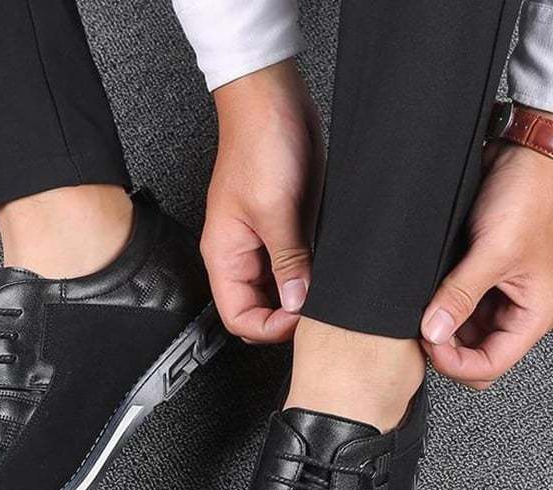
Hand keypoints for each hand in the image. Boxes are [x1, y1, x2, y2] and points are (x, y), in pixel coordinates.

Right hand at [201, 60, 324, 342]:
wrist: (274, 99)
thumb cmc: (258, 142)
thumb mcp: (274, 209)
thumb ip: (286, 261)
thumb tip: (296, 302)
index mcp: (224, 255)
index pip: (238, 317)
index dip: (268, 327)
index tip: (298, 318)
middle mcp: (241, 254)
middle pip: (260, 308)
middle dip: (288, 315)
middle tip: (318, 308)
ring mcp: (265, 242)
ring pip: (281, 290)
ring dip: (302, 294)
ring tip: (325, 287)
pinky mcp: (287, 228)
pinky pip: (297, 265)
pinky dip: (312, 273)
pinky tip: (328, 267)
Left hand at [420, 113, 552, 388]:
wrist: (526, 156)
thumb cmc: (528, 198)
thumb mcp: (494, 251)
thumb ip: (461, 295)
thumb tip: (433, 332)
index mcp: (534, 314)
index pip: (491, 366)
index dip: (455, 362)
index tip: (427, 341)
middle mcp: (517, 311)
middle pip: (475, 357)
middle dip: (446, 350)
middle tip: (420, 327)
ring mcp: (497, 298)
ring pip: (462, 336)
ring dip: (439, 329)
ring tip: (419, 307)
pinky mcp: (480, 281)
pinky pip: (456, 310)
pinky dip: (439, 309)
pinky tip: (425, 295)